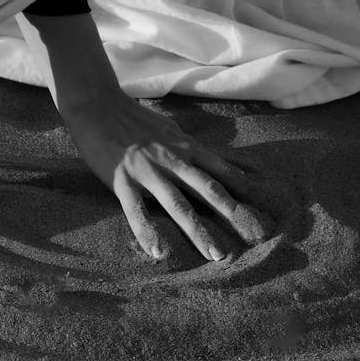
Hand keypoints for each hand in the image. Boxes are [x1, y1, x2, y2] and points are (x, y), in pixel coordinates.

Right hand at [60, 89, 267, 261]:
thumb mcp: (169, 129)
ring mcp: (148, 172)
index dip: (244, 192)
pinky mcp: (123, 181)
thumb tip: (210, 162)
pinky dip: (148, 233)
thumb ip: (188, 148)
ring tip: (215, 255)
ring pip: (178, 205)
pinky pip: (137, 211)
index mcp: (185, 148)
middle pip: (208, 190)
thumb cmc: (133, 118)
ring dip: (199, 231)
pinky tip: (158, 253)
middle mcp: (173, 160)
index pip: (222, 172)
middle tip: (254, 238)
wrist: (97, 105)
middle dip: (233, 215)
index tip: (263, 210)